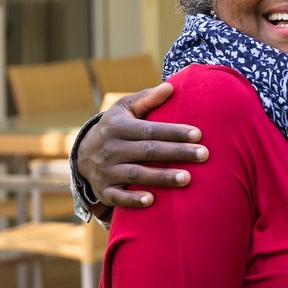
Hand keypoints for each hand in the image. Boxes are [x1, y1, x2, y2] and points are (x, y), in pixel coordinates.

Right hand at [78, 82, 207, 208]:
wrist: (83, 154)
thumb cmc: (115, 128)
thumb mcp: (124, 109)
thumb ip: (147, 99)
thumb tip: (170, 86)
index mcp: (119, 127)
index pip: (150, 130)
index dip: (174, 132)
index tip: (198, 134)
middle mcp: (111, 149)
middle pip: (148, 151)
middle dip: (177, 153)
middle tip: (204, 155)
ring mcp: (107, 171)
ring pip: (136, 175)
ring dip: (161, 177)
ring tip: (187, 178)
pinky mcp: (104, 191)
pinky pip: (117, 197)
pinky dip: (133, 200)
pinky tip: (151, 201)